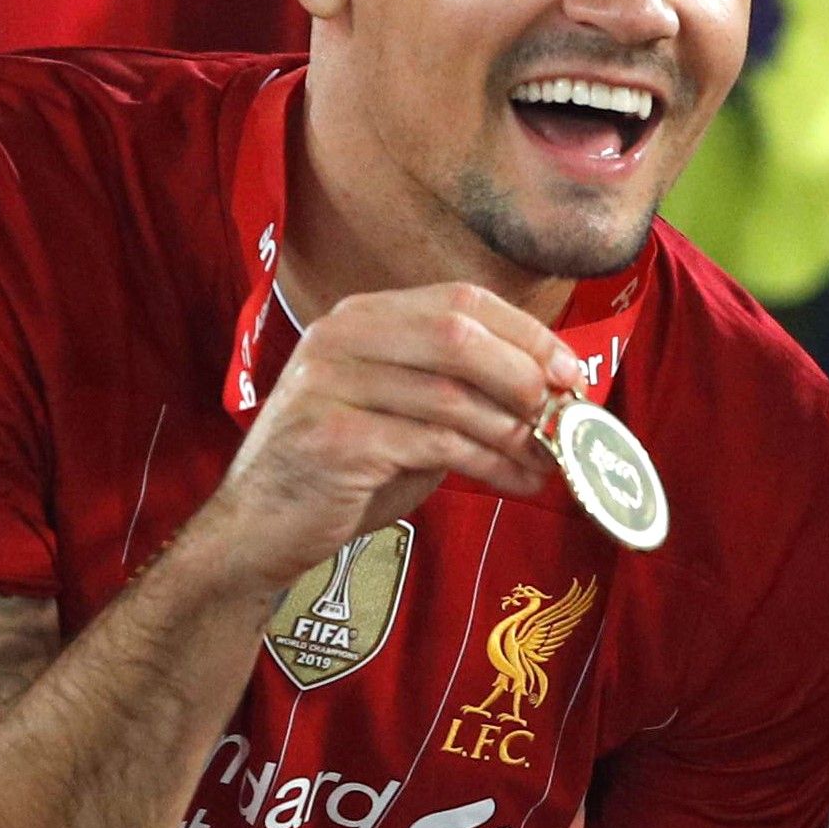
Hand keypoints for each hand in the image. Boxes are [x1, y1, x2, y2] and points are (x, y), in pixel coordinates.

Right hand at [191, 284, 576, 594]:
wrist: (258, 527)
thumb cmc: (343, 469)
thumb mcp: (401, 411)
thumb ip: (458, 389)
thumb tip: (549, 391)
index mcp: (362, 317)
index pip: (461, 300)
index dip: (527, 334)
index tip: (571, 372)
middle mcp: (341, 338)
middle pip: (460, 335)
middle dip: (525, 378)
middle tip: (564, 419)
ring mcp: (331, 385)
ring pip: (454, 396)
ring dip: (516, 433)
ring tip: (548, 462)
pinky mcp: (335, 438)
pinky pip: (437, 445)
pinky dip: (491, 465)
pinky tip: (517, 483)